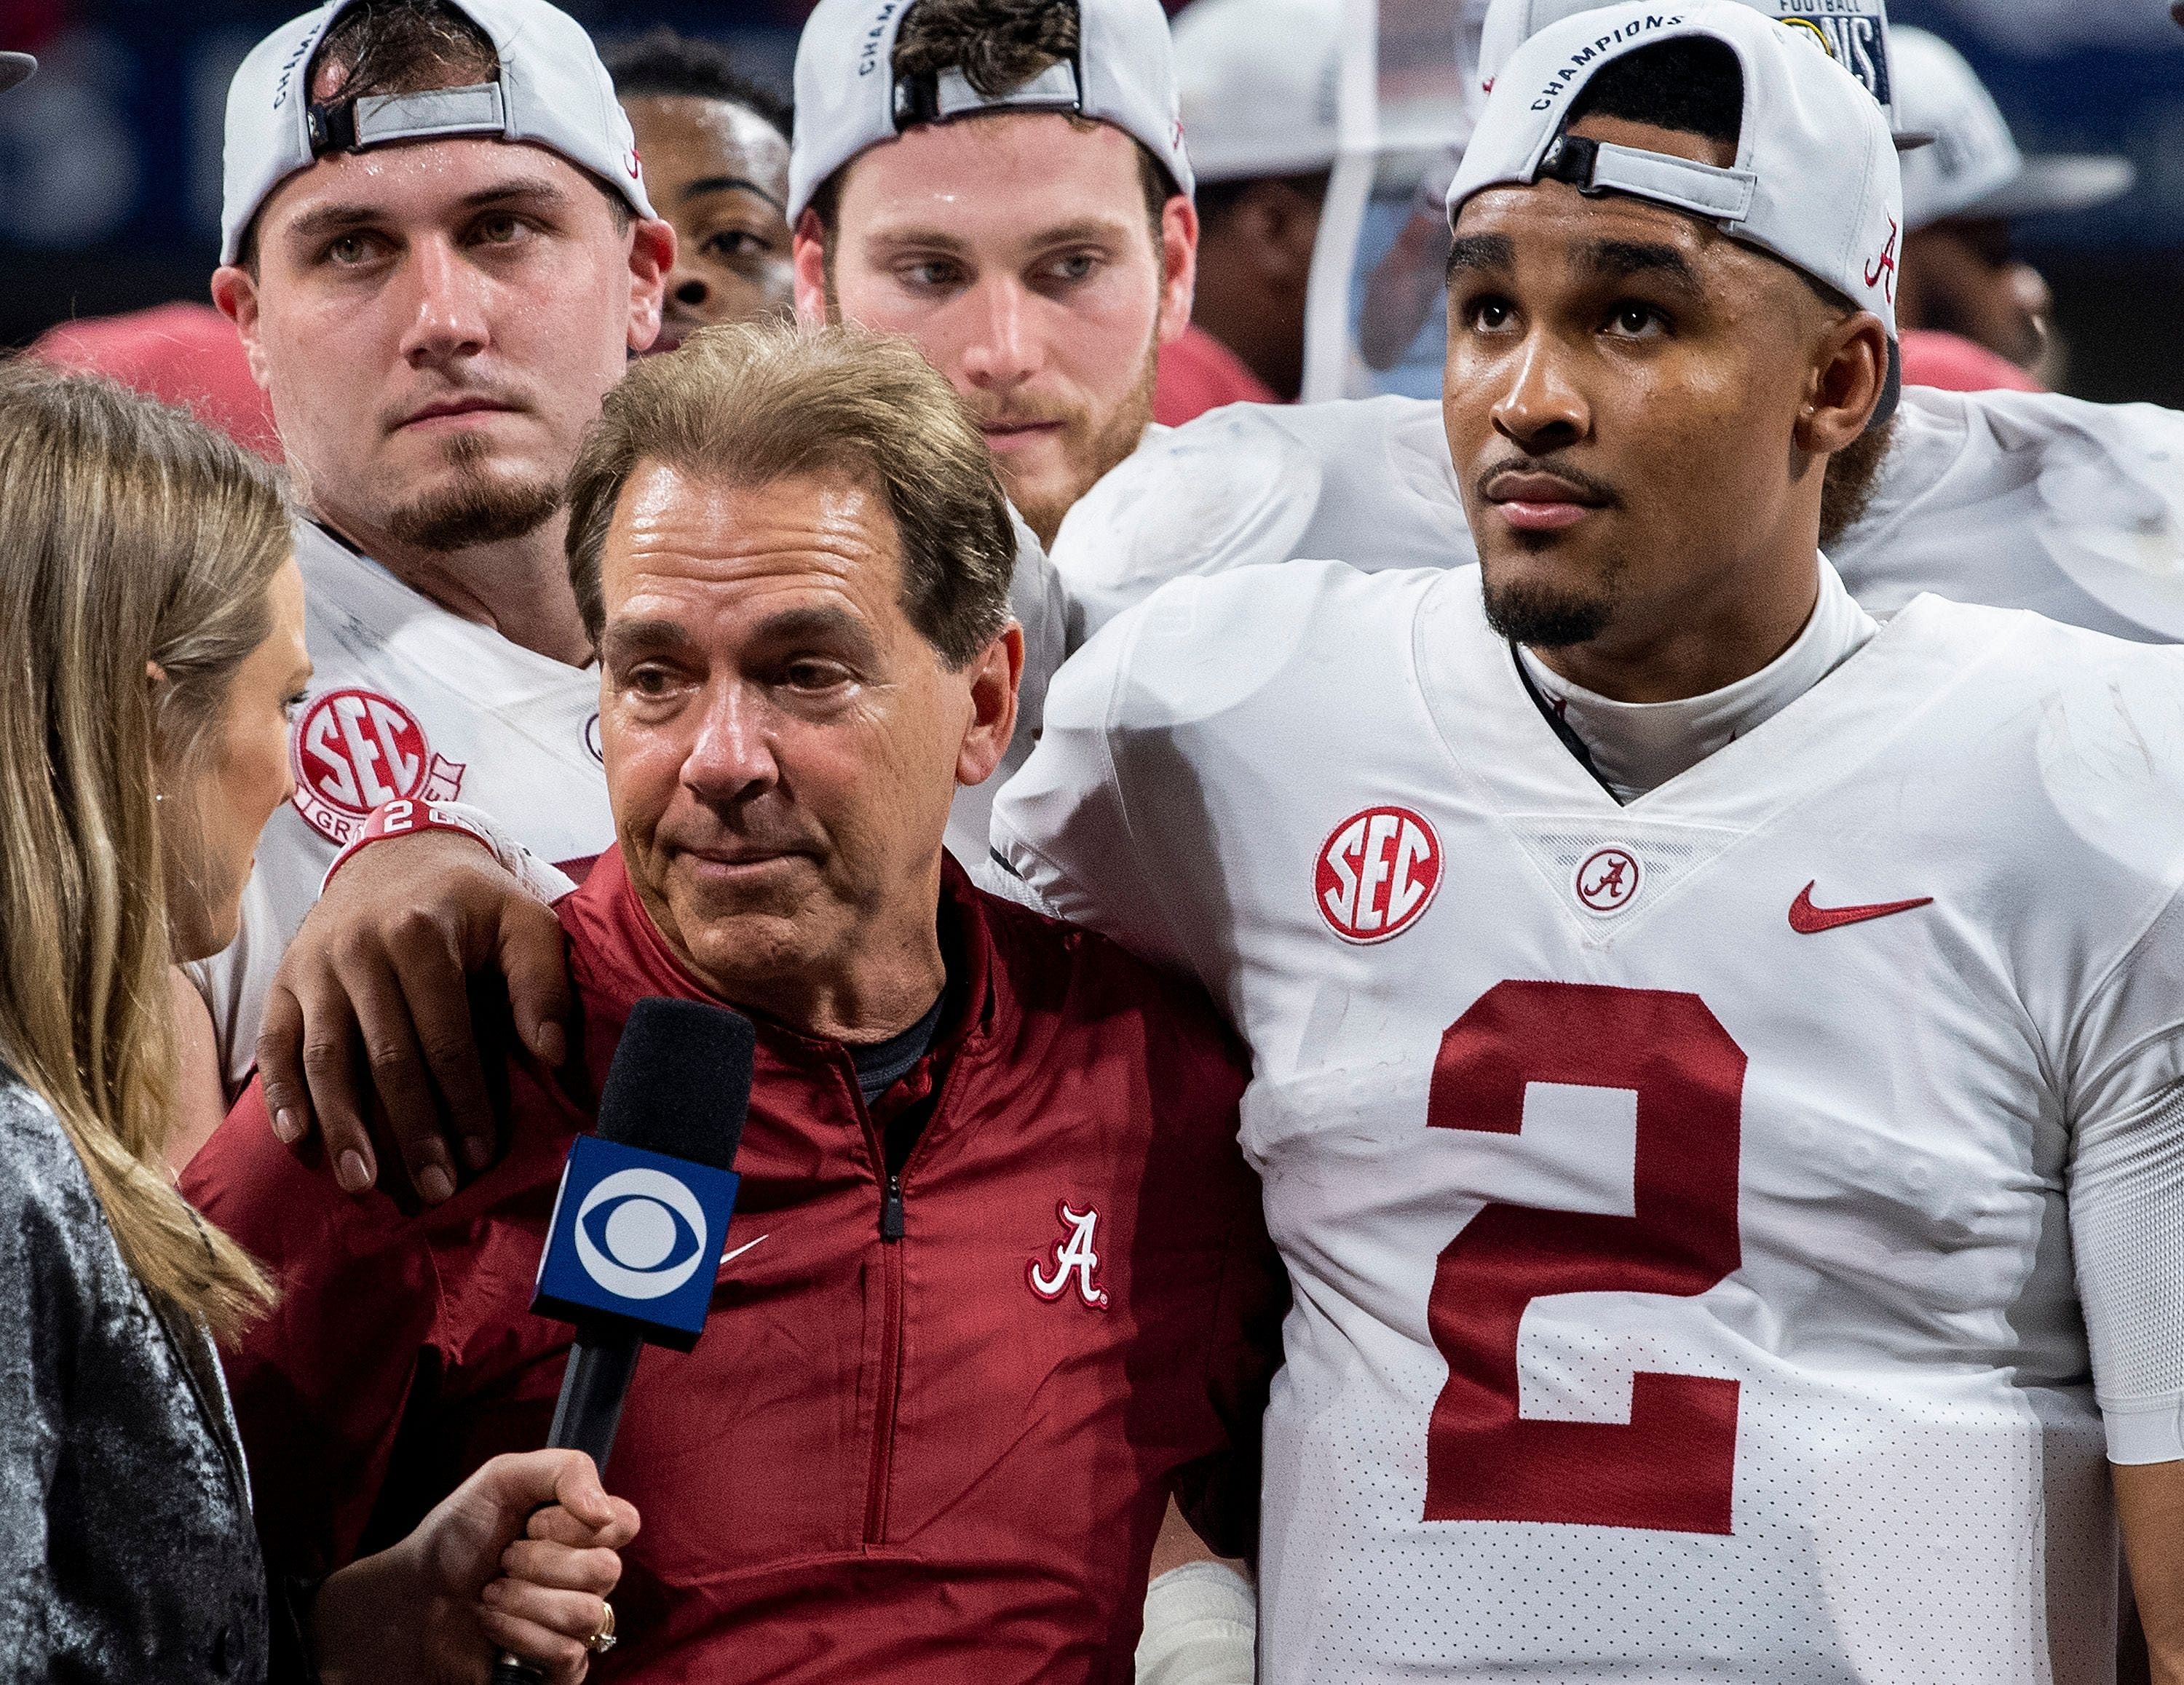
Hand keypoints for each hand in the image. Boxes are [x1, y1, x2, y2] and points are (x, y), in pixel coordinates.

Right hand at [256, 830, 573, 1203]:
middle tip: (433, 1188)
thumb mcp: (524, 918)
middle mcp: (359, 950)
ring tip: (363, 1182)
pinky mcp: (284, 978)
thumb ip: (542, 981)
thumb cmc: (472, 900)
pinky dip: (282, 1092)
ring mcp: (314, 965)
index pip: (446, 1037)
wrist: (398, 850)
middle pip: (386, 1057)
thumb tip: (551, 1052)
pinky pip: (275, 1042)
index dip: (463, 1100)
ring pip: (326, 1058)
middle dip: (411, 1129)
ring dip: (343, 1126)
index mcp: (422, 935)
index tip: (479, 1155)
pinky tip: (296, 1139)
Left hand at [312, 1449, 639, 1684]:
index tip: (532, 1523)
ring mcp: (574, 1625)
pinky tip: (493, 1627)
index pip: (625, 1523)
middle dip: (540, 1563)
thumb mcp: (502, 1478)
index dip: (576, 1524)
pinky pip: (569, 1656)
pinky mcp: (559, 1668)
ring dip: (525, 1601)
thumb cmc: (454, 1538)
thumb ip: (566, 1470)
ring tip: (491, 1595)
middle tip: (503, 1561)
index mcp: (583, 1530)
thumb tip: (605, 1512)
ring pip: (586, 1614)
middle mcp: (587, 1576)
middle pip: (606, 1570)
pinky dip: (519, 1635)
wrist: (409, 1601)